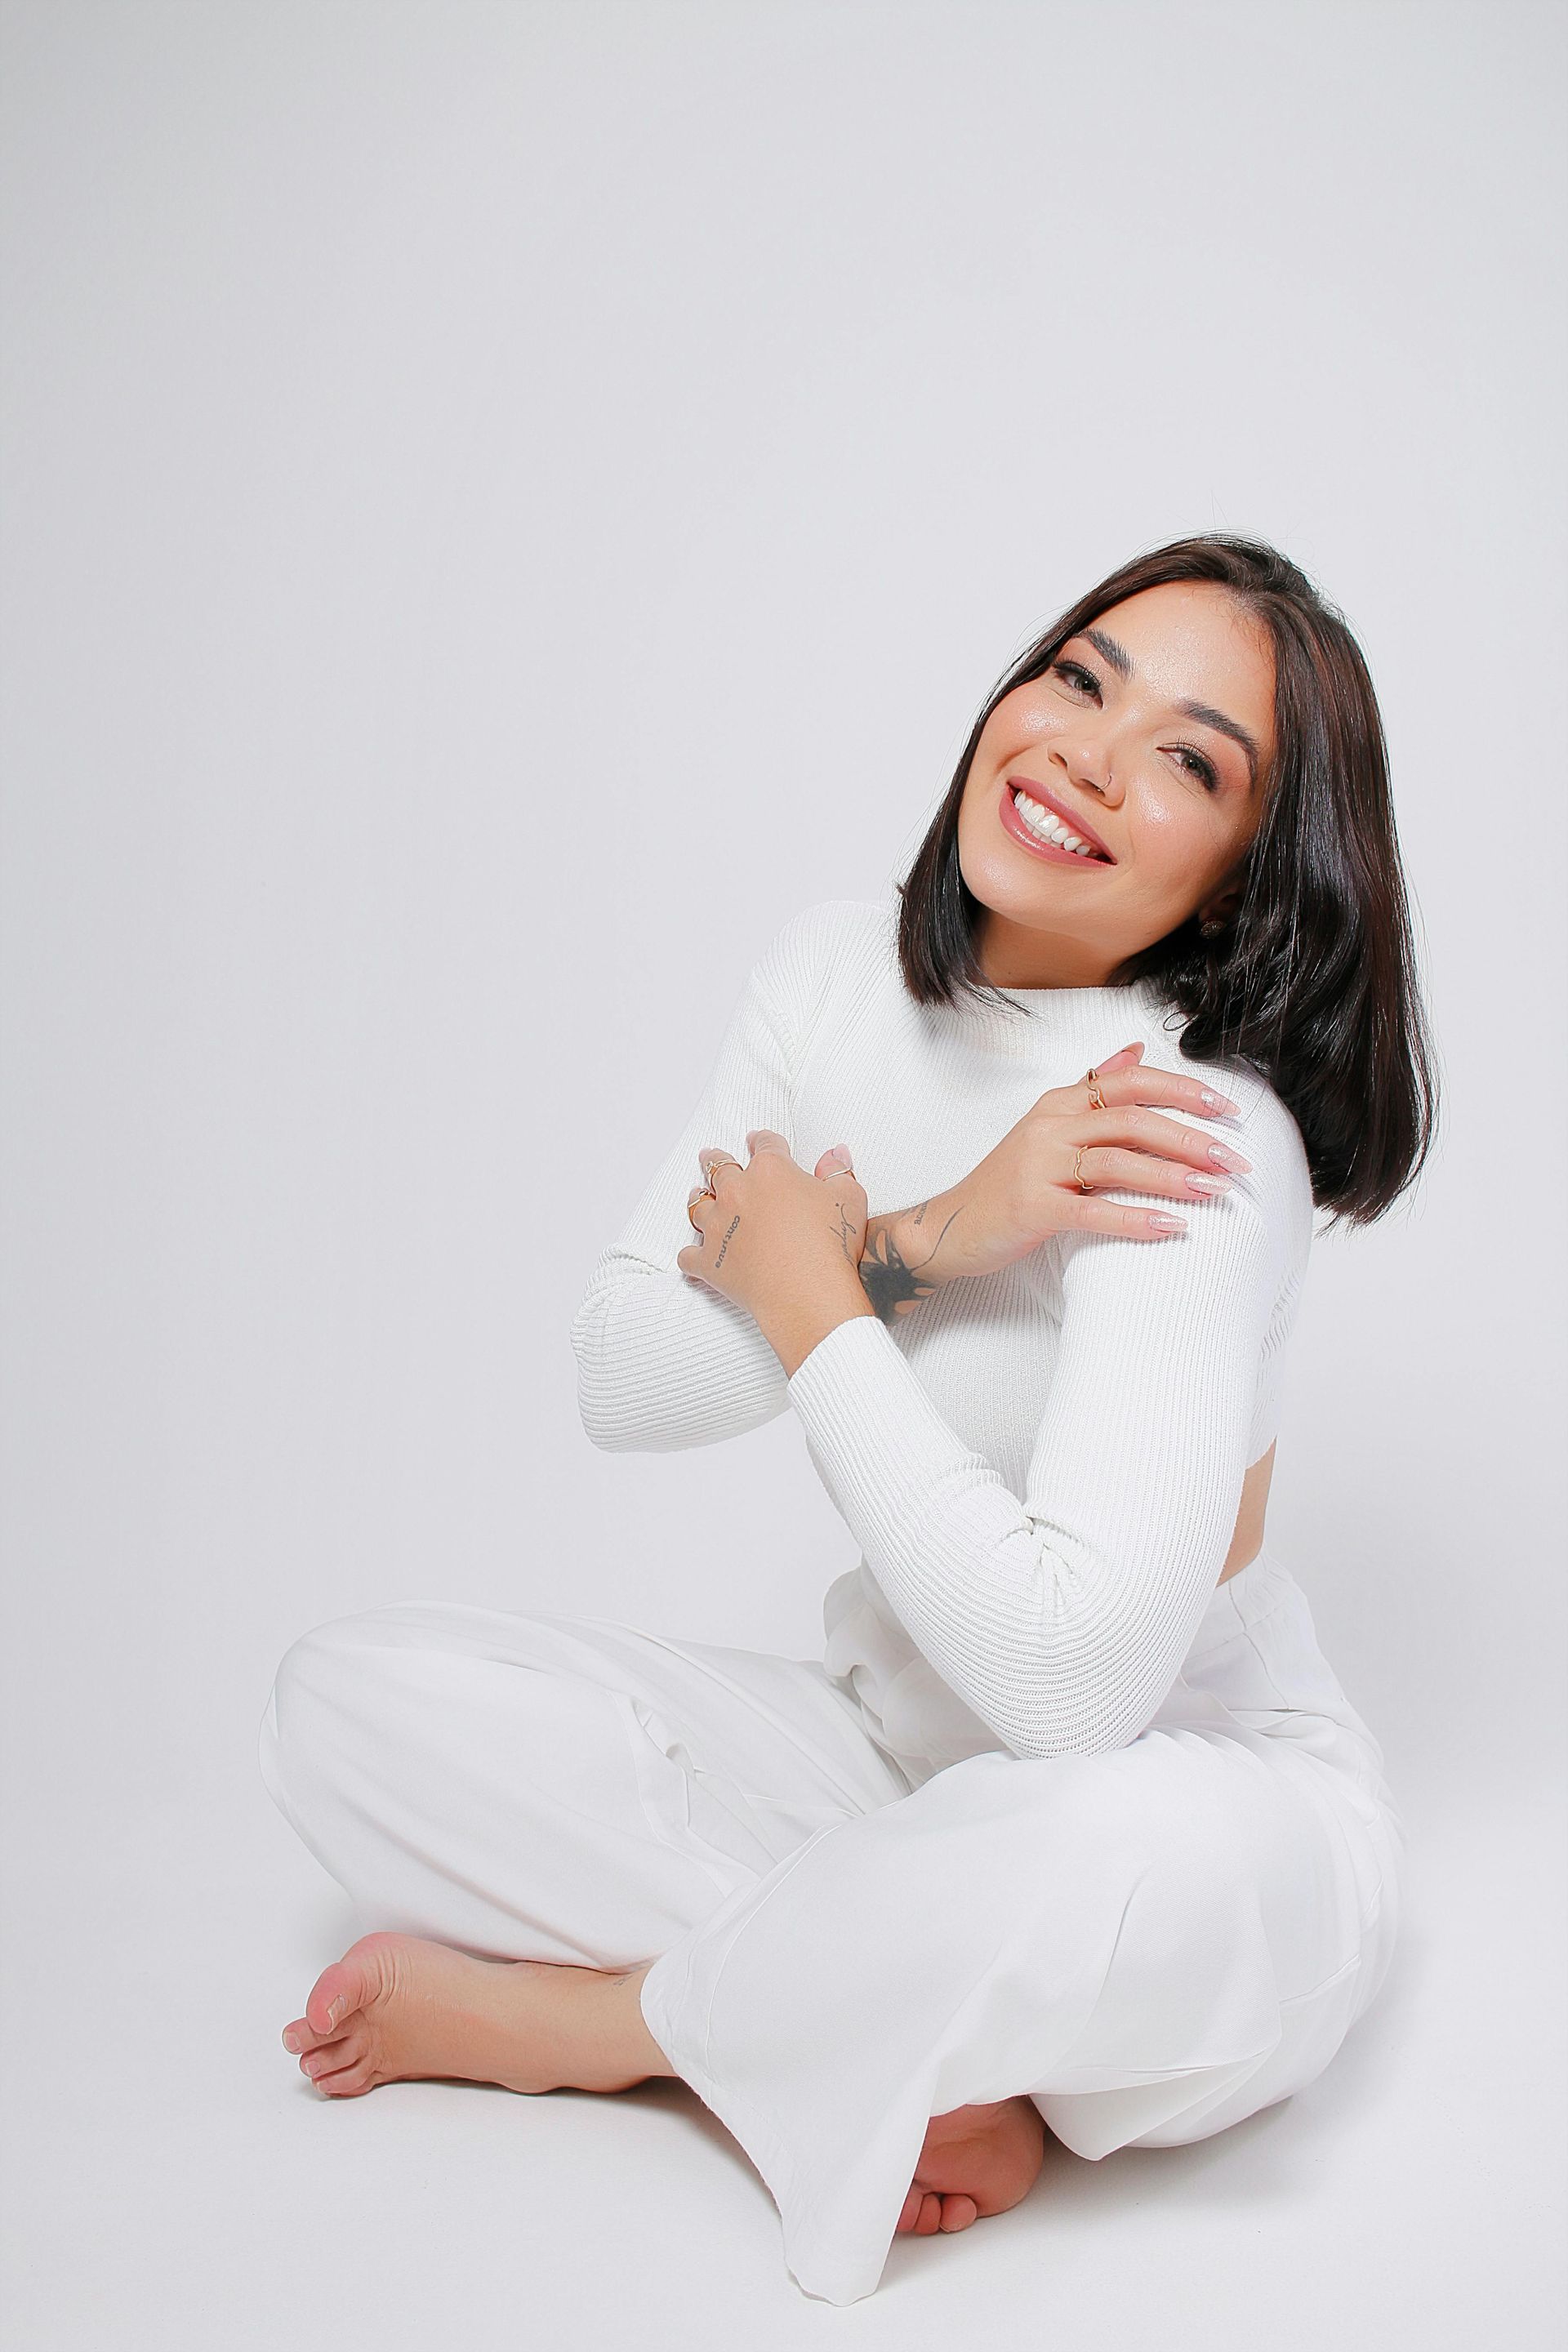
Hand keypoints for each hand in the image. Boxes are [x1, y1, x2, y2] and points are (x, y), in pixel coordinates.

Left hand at [677, 1129, 868, 1328]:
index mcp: (771, 1171)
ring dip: (698, 1199)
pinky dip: (691, 1255)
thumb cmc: (831, 1245)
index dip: (761, 1140)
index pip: (765, 1146)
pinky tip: (693, 1255)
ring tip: (697, 1195)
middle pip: (719, 1168)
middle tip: (710, 1156)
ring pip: (698, 1206)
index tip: (756, 1139)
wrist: (808, 1292)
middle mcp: (737, 1192)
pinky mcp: (710, 1261)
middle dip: (715, 1160)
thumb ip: (838, 1172)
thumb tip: (835, 1153)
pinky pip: (689, 1255)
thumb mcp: (848, 1198)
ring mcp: (719, 1227)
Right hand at [863, 1043, 1250, 1302]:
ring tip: (1215, 1190)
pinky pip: (1092, 1210)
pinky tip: (1172, 1227)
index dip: (1182, 1091)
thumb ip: (1092, 1089)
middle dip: (1189, 1137)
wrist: (949, 1227)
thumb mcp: (1048, 1127)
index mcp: (1059, 1104)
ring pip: (1117, 1162)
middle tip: (1233, 1159)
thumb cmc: (1007, 1182)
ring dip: (1173, 1176)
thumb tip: (1136, 1051)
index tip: (1227, 1109)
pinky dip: (1136, 1218)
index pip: (1129, 1083)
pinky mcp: (1032, 1207)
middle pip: (1131, 1119)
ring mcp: (1038, 1166)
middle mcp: (1049, 1127)